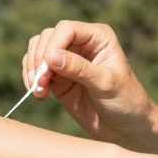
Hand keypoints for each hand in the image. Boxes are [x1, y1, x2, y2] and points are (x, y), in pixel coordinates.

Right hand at [23, 21, 156, 146]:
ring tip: (39, 90)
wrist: (125, 128)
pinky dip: (31, 79)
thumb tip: (50, 56)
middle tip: (41, 82)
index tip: (47, 67)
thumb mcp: (105, 84)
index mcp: (98, 37)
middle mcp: (81, 44)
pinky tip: (39, 94)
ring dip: (32, 68)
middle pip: (48, 37)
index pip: (66, 29)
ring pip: (37, 50)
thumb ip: (79, 68)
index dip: (53, 45)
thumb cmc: (125, 101)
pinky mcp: (57, 77)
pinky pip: (35, 69)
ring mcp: (67, 60)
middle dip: (40, 59)